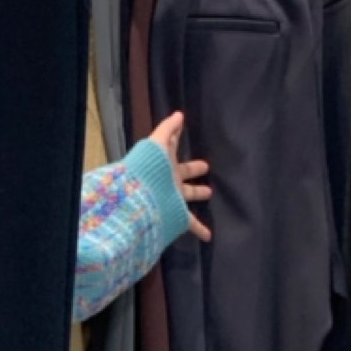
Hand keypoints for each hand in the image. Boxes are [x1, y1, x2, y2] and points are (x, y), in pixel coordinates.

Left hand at [152, 111, 211, 240]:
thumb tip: (178, 114)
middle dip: (192, 169)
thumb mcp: (158, 145)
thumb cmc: (149, 169)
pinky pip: (190, 223)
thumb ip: (168, 129)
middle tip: (205, 167)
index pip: (171, 147)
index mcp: (164, 163)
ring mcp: (172, 198)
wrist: (141, 199)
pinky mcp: (176, 215)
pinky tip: (209, 236)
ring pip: (187, 195)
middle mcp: (168, 179)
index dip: (176, 137)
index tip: (183, 129)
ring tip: (209, 193)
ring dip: (196, 193)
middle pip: (182, 172)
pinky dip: (200, 229)